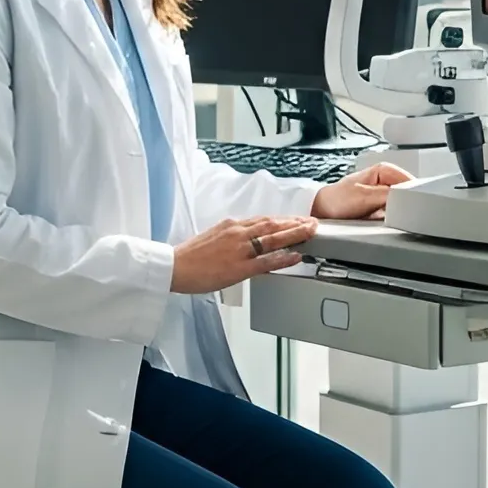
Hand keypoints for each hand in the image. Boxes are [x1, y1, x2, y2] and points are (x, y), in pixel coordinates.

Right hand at [171, 216, 317, 295]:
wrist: (174, 267)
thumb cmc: (189, 256)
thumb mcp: (212, 238)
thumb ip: (231, 237)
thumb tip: (246, 240)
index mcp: (231, 225)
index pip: (263, 219)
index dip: (283, 219)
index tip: (296, 219)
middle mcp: (238, 233)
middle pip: (272, 224)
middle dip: (295, 223)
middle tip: (312, 222)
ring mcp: (240, 250)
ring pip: (273, 238)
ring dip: (295, 234)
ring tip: (311, 232)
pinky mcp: (239, 267)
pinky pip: (267, 261)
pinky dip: (283, 257)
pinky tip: (296, 256)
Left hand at [312, 162, 413, 221]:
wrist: (323, 211)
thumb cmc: (338, 200)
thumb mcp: (364, 196)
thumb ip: (388, 194)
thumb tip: (407, 196)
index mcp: (384, 170)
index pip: (410, 181)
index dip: (411, 194)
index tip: (408, 206)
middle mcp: (387, 180)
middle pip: (408, 193)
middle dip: (406, 204)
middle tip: (396, 214)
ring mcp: (386, 194)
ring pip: (404, 204)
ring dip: (399, 212)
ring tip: (387, 217)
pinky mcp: (383, 207)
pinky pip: (396, 213)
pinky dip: (393, 218)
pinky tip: (386, 222)